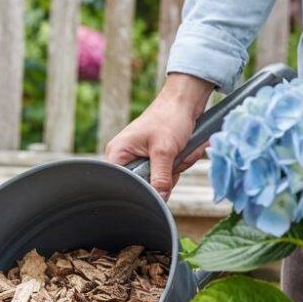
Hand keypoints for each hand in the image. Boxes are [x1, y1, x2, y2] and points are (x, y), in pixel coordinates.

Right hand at [104, 73, 213, 198]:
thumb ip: (161, 178)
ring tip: (178, 152)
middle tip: (172, 160)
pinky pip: (163, 174)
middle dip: (161, 177)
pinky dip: (175, 166)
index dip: (137, 189)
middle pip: (140, 185)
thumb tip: (159, 200)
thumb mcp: (165, 150)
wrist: (185, 101)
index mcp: (117, 153)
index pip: (118, 184)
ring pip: (155, 181)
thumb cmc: (169, 117)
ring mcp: (138, 159)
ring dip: (172, 170)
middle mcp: (124, 158)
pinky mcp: (151, 159)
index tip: (155, 183)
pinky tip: (180, 153)